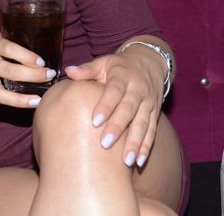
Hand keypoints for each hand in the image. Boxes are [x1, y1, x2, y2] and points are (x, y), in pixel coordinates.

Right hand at [0, 34, 56, 108]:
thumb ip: (15, 42)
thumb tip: (47, 46)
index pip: (8, 48)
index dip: (26, 56)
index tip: (42, 62)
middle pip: (9, 71)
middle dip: (32, 75)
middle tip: (50, 75)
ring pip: (1, 93)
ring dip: (22, 98)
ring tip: (39, 99)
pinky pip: (0, 101)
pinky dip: (16, 103)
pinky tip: (31, 103)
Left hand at [64, 46, 165, 166]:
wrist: (150, 62)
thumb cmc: (120, 65)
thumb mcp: (104, 62)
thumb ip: (87, 69)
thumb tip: (68, 71)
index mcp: (123, 76)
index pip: (114, 91)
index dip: (105, 106)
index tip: (94, 121)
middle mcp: (138, 90)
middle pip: (129, 110)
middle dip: (118, 127)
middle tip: (105, 144)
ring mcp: (148, 103)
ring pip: (143, 124)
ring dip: (135, 143)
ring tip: (126, 160)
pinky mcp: (155, 113)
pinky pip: (152, 131)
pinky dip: (146, 147)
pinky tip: (139, 162)